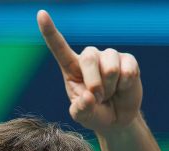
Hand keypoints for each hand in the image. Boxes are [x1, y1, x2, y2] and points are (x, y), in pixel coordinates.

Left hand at [37, 10, 142, 132]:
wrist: (118, 118)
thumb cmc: (95, 113)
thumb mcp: (82, 116)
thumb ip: (80, 110)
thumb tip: (88, 97)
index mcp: (71, 68)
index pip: (59, 48)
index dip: (50, 31)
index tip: (41, 14)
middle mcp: (89, 58)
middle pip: (88, 58)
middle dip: (94, 84)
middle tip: (98, 98)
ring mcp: (109, 56)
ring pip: (110, 67)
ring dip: (111, 87)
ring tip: (110, 94)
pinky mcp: (127, 59)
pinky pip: (127, 70)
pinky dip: (125, 86)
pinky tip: (123, 88)